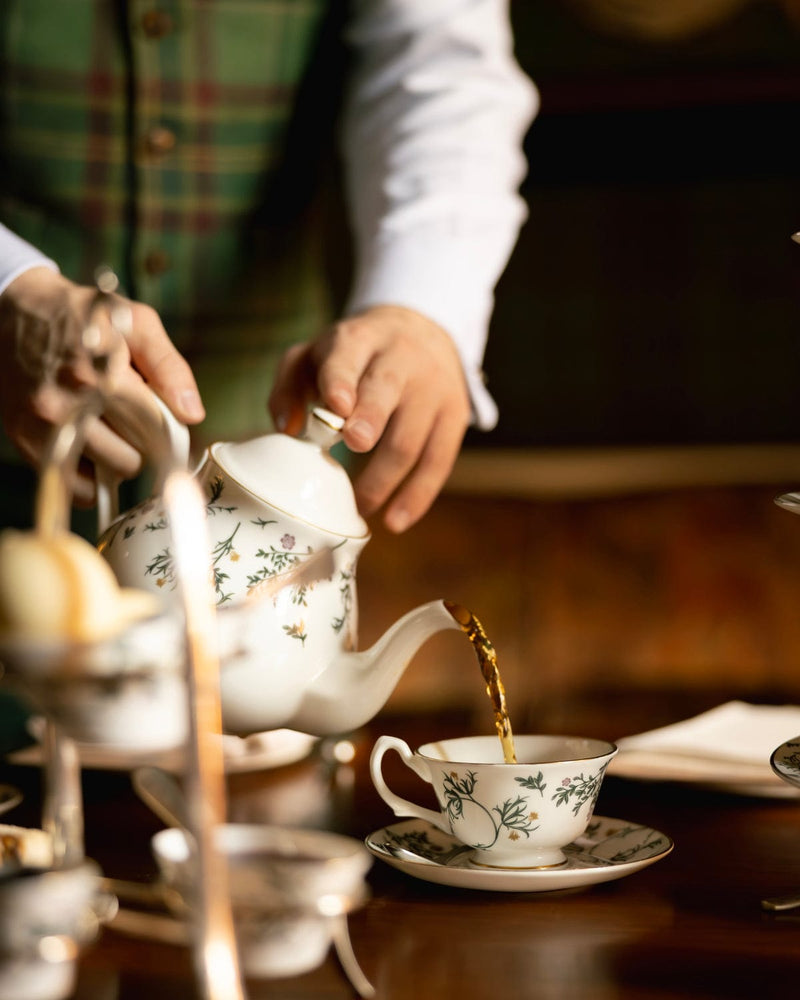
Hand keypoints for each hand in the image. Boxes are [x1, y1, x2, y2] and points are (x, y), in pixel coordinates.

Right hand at [0, 267, 204, 504]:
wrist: (13, 312)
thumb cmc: (83, 316)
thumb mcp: (136, 323)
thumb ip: (169, 367)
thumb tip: (192, 413)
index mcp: (101, 374)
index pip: (154, 429)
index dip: (168, 431)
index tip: (169, 427)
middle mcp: (67, 405)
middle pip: (132, 457)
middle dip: (140, 443)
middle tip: (131, 418)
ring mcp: (43, 426)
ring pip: (105, 473)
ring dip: (116, 459)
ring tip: (109, 428)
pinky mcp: (24, 439)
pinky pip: (73, 486)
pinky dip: (88, 475)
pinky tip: (90, 447)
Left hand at [268, 305, 470, 531]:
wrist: (422, 329)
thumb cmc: (353, 355)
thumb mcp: (315, 353)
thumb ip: (290, 386)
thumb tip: (288, 429)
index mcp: (360, 340)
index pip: (348, 356)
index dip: (341, 381)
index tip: (335, 406)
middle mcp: (401, 359)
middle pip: (387, 392)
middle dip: (371, 420)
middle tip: (355, 446)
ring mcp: (433, 389)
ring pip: (412, 437)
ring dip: (384, 478)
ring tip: (359, 507)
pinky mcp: (455, 415)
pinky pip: (438, 461)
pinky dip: (416, 496)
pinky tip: (395, 521)